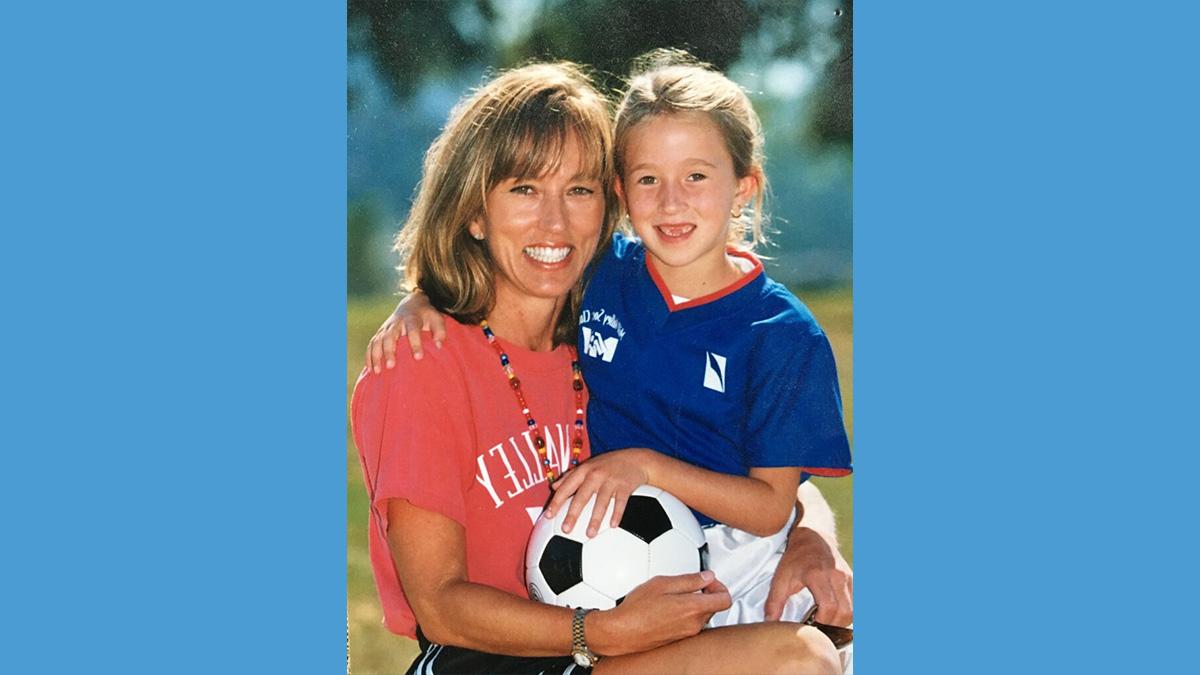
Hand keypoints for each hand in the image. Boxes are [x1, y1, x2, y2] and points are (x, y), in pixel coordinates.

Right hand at [366, 290, 445, 372]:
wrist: (411, 304)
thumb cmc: (427, 316)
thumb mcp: (437, 319)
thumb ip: (440, 332)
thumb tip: (439, 346)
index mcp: (411, 319)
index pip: (413, 331)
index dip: (415, 344)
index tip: (418, 357)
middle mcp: (395, 323)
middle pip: (389, 337)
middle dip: (389, 351)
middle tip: (391, 366)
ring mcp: (385, 328)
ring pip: (377, 341)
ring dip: (375, 356)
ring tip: (377, 372)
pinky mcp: (380, 333)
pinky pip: (371, 344)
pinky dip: (369, 356)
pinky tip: (370, 370)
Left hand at [544, 449, 652, 537]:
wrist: (636, 459)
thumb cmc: (609, 464)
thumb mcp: (588, 465)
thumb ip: (570, 475)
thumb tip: (554, 486)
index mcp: (584, 470)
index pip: (566, 487)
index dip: (557, 502)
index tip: (549, 516)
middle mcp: (596, 475)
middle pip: (582, 496)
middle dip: (573, 514)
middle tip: (566, 530)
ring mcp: (611, 480)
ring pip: (601, 502)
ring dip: (595, 519)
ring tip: (590, 534)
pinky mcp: (625, 486)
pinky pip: (620, 502)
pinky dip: (616, 514)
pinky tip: (612, 525)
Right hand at [590, 571, 730, 655]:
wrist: (622, 632)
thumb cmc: (637, 609)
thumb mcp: (662, 583)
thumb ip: (690, 580)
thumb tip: (707, 577)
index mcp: (694, 608)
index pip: (725, 599)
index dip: (720, 587)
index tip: (708, 581)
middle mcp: (694, 624)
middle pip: (714, 607)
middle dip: (707, 594)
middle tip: (691, 585)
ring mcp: (687, 634)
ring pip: (702, 616)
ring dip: (696, 604)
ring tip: (676, 596)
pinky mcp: (678, 639)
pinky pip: (691, 624)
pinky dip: (686, 614)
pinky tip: (669, 608)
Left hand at [764, 526, 852, 625]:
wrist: (812, 536)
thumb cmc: (795, 558)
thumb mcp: (781, 578)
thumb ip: (774, 601)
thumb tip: (769, 622)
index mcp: (817, 574)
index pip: (829, 607)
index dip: (822, 622)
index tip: (812, 626)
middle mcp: (837, 575)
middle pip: (844, 612)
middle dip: (833, 626)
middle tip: (819, 628)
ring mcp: (848, 576)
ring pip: (853, 610)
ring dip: (841, 622)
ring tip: (826, 622)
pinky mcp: (853, 579)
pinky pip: (857, 603)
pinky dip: (848, 613)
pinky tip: (835, 614)